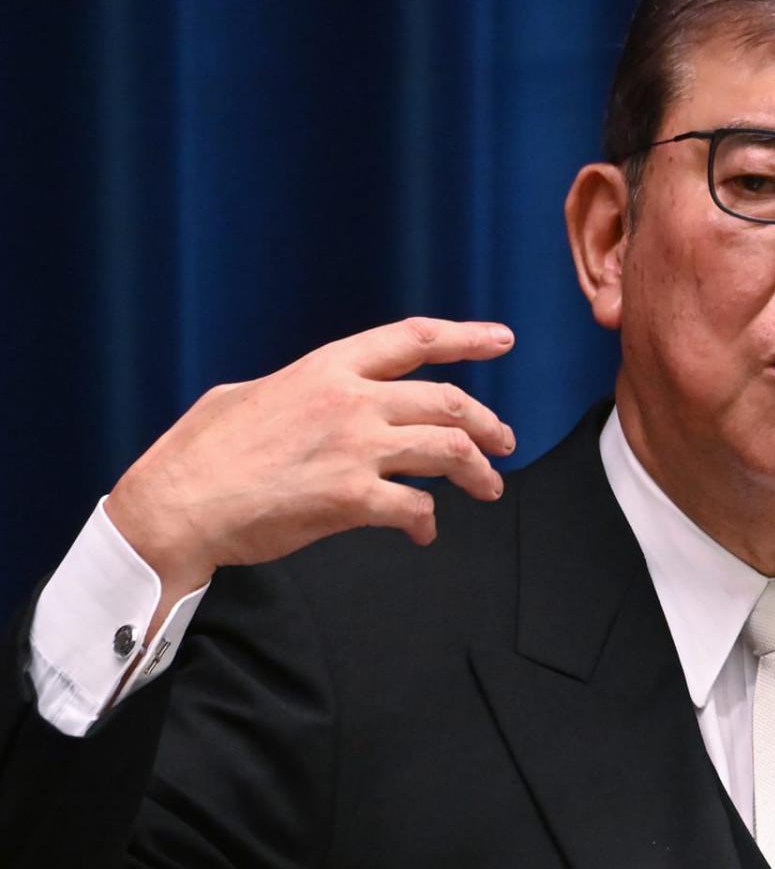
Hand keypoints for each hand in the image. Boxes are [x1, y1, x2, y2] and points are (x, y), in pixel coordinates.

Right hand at [106, 317, 516, 621]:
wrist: (177, 503)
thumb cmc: (202, 453)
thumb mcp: (247, 393)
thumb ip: (297, 390)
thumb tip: (312, 396)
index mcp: (328, 367)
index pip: (414, 339)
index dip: (466, 338)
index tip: (501, 339)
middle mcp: (351, 400)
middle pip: (449, 402)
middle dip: (488, 424)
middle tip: (504, 442)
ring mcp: (355, 448)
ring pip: (449, 451)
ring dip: (479, 471)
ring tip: (489, 487)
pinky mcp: (351, 498)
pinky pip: (415, 507)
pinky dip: (428, 521)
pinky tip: (424, 531)